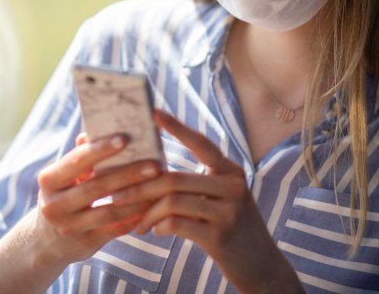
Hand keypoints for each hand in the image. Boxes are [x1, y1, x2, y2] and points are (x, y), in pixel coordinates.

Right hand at [0, 133, 162, 293]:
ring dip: (137, 197)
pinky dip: (134, 217)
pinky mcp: (85, 244)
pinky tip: (151, 205)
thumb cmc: (63, 196)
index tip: (125, 138)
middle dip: (128, 174)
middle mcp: (55, 205)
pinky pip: (115, 229)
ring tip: (159, 185)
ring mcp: (69, 227)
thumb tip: (91, 132)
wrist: (46, 241)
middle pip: (97, 186)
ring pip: (109, 210)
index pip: (77, 161)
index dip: (101, 150)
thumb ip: (79, 156)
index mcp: (49, 180)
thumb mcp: (63, 176)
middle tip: (154, 164)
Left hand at [112, 111, 302, 293]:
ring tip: (138, 223)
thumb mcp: (224, 198)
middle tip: (117, 196)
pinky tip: (156, 232)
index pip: (201, 143)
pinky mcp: (220, 236)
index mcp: (231, 171)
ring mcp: (228, 211)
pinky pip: (177, 224)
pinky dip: (160, 227)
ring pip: (172, 202)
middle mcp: (233, 185)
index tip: (154, 113)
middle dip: (140, 188)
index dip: (177, 127)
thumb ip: (199, 183)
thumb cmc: (233, 228)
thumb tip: (154, 173)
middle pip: (174, 178)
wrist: (261, 265)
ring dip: (147, 214)